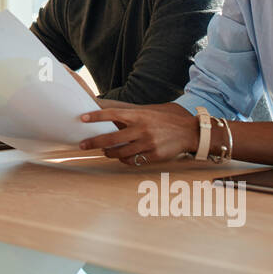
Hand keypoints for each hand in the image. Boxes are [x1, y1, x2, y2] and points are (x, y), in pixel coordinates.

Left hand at [77, 103, 197, 165]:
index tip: (82, 118)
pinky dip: (123, 160)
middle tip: (82, 145)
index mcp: (139, 115)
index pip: (113, 114)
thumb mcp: (149, 112)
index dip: (96, 116)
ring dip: (108, 153)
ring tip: (104, 152)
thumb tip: (110, 118)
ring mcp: (148, 144)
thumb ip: (132, 115)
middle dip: (93, 142)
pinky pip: (132, 161)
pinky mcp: (154, 156)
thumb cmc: (166, 120)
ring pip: (119, 152)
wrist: (190, 132)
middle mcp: (142, 129)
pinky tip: (121, 157)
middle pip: (111, 138)